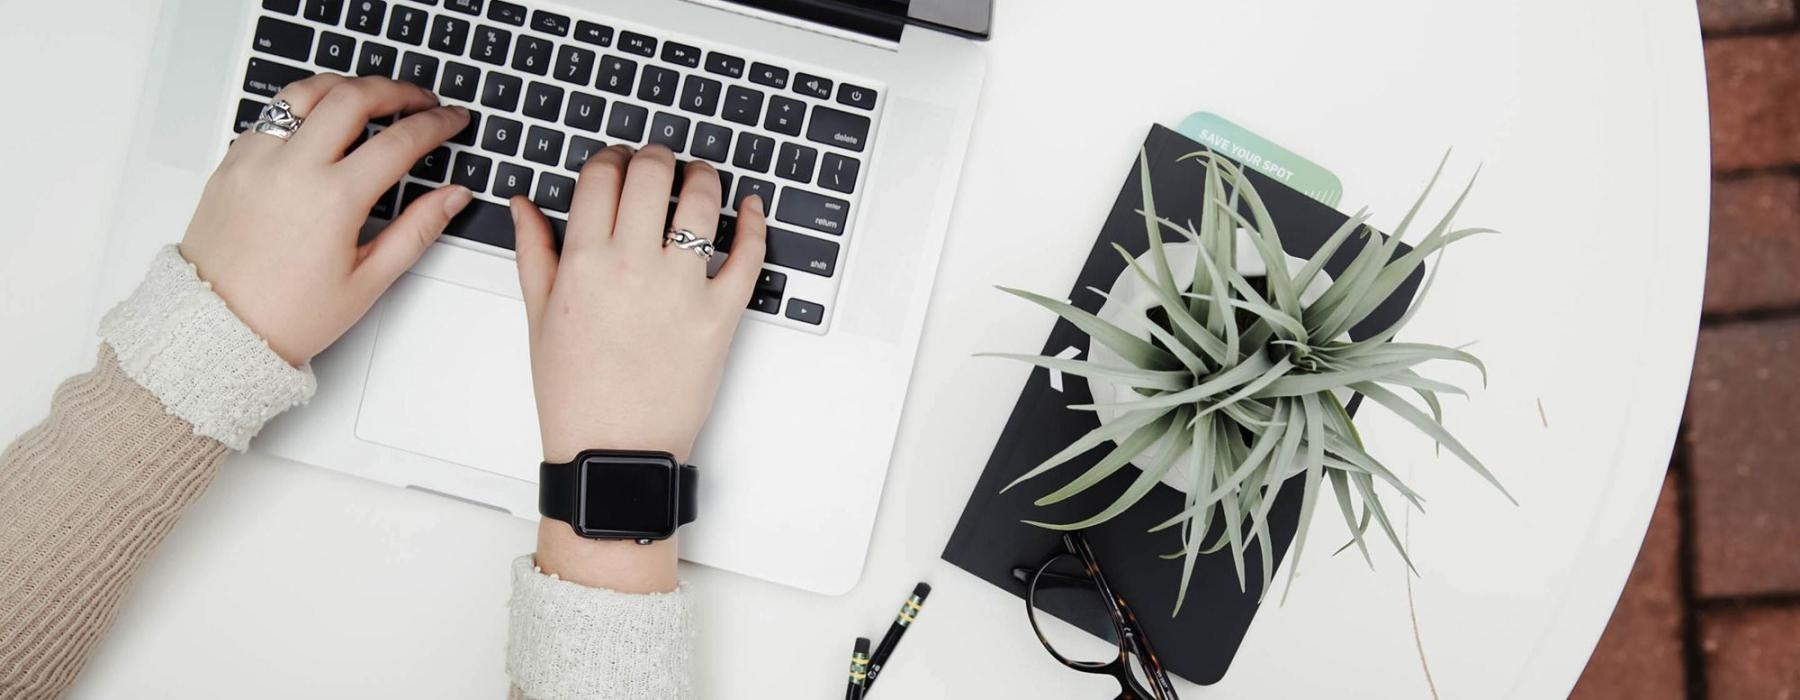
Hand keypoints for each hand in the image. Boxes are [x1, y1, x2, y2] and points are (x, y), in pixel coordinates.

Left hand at [179, 74, 473, 364]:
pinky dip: (304, 108)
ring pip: (306, 92)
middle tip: (420, 99)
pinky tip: (322, 123)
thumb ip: (417, 230)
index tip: (451, 120)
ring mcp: (256, 159)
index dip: (436, 124)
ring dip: (346, 86)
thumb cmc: (288, 315)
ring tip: (370, 96)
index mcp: (333, 200)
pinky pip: (272, 115)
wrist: (217, 329)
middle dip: (396, 90)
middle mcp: (292, 168)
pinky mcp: (232, 162)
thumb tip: (452, 197)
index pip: (399, 141)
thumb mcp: (368, 281)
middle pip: (353, 97)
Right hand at [513, 144, 765, 592]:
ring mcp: (682, 289)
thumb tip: (525, 204)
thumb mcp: (539, 318)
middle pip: (652, 173)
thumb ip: (534, 251)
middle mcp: (633, 266)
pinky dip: (754, 223)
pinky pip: (748, 255)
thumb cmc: (575, 393)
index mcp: (584, 262)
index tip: (617, 163)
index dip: (611, 158)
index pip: (602, 176)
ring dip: (703, 177)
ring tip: (699, 179)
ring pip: (702, 201)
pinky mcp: (722, 315)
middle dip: (656, 156)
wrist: (614, 451)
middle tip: (659, 162)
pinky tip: (750, 208)